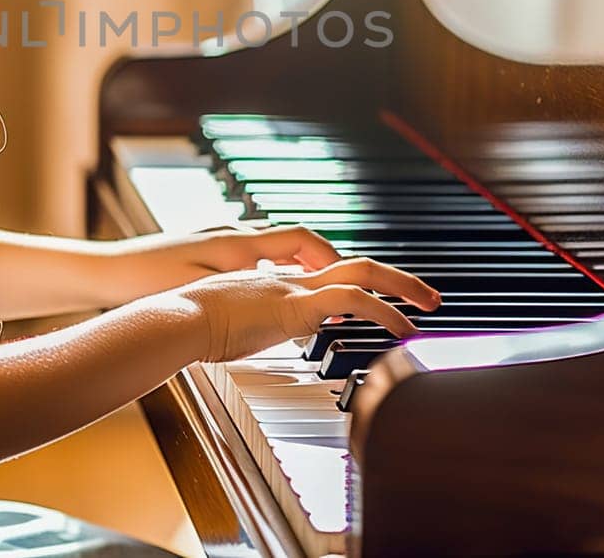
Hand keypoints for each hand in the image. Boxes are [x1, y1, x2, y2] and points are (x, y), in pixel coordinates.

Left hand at [109, 225, 346, 297]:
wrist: (107, 272)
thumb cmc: (150, 281)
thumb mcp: (205, 292)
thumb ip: (248, 292)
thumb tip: (285, 295)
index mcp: (238, 244)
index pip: (301, 238)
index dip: (329, 256)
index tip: (347, 276)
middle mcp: (231, 234)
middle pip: (291, 238)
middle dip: (319, 259)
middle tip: (337, 284)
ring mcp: (216, 238)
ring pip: (270, 244)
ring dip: (294, 261)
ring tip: (308, 286)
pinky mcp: (201, 249)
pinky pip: (249, 252)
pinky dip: (268, 266)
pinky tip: (262, 287)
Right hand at [175, 256, 440, 362]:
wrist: (175, 318)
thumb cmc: (188, 326)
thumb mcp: (224, 325)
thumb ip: (244, 327)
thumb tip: (244, 339)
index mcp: (273, 284)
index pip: (324, 275)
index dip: (352, 283)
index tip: (374, 303)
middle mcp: (289, 279)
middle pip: (353, 263)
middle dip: (394, 277)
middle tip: (424, 294)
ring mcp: (294, 288)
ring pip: (362, 272)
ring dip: (401, 287)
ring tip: (428, 306)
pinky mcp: (296, 305)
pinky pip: (351, 301)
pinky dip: (382, 311)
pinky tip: (400, 330)